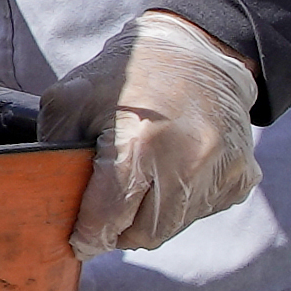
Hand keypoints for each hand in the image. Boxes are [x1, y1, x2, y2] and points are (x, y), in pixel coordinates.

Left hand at [37, 10, 261, 255]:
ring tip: (139, 184)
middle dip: (118, 231)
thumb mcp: (73, 98)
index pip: (109, 218)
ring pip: (173, 227)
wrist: (198, 49)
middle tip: (105, 213)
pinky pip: (203, 212)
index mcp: (140, 143)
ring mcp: (221, 170)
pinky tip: (171, 172)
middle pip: (143, 233)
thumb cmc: (128, 74)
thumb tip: (49, 198)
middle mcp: (187, 161)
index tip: (80, 241)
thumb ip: (54, 149)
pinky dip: (181, 204)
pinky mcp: (242, 176)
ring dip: (150, 218)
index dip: (88, 236)